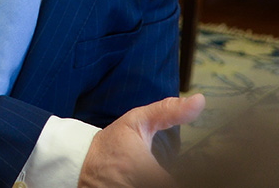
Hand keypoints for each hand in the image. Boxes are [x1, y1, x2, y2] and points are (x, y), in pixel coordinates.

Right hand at [78, 94, 204, 187]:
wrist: (79, 162)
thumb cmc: (112, 143)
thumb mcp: (137, 122)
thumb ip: (169, 111)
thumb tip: (199, 101)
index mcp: (147, 173)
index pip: (182, 185)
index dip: (193, 178)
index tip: (191, 172)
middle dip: (177, 181)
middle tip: (174, 173)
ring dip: (162, 186)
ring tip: (153, 176)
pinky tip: (146, 181)